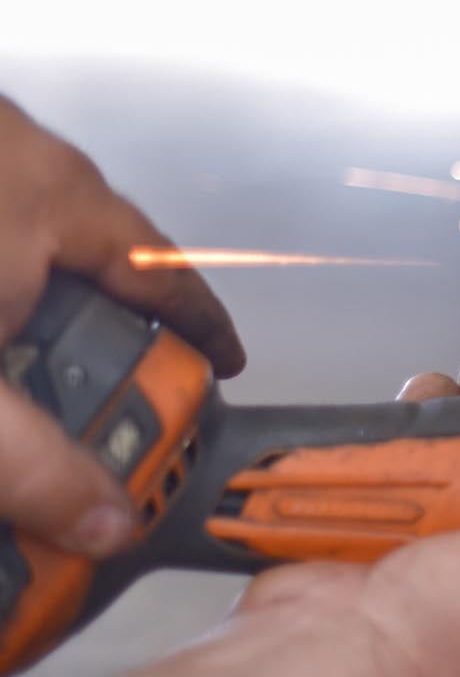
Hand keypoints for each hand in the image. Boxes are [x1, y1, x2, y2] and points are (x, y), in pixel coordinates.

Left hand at [0, 101, 244, 557]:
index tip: (221, 364)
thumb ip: (32, 463)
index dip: (203, 327)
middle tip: (93, 399)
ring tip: (16, 361)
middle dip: (99, 328)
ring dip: (29, 297)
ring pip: (29, 229)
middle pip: (98, 251)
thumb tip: (105, 523)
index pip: (169, 273)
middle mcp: (18, 154)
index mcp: (53, 197)